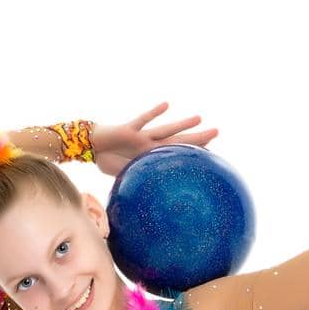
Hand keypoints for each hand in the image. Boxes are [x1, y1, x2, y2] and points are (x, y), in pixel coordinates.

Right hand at [91, 102, 219, 178]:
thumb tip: (149, 204)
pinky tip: (167, 105)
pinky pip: (143, 120)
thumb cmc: (108, 160)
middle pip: (179, 140)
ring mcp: (141, 136)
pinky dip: (154, 113)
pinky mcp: (128, 130)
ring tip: (200, 118)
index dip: (193, 152)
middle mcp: (150, 144)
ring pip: (166, 130)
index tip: (213, 152)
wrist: (91, 146)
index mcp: (151, 155)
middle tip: (218, 131)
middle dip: (197, 136)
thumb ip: (138, 182)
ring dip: (182, 124)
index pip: (176, 153)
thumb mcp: (125, 174)